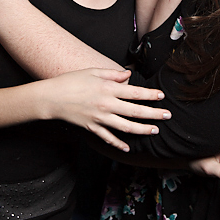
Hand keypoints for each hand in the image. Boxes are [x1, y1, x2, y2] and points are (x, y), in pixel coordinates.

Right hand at [38, 68, 171, 150]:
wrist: (52, 98)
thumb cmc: (71, 81)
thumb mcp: (92, 71)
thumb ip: (112, 74)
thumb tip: (128, 75)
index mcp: (108, 88)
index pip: (135, 93)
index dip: (150, 95)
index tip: (162, 96)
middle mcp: (106, 105)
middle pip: (135, 112)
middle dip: (153, 114)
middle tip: (167, 116)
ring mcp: (99, 118)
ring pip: (125, 127)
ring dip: (142, 130)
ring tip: (154, 131)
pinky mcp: (92, 128)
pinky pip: (108, 138)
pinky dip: (118, 144)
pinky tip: (128, 148)